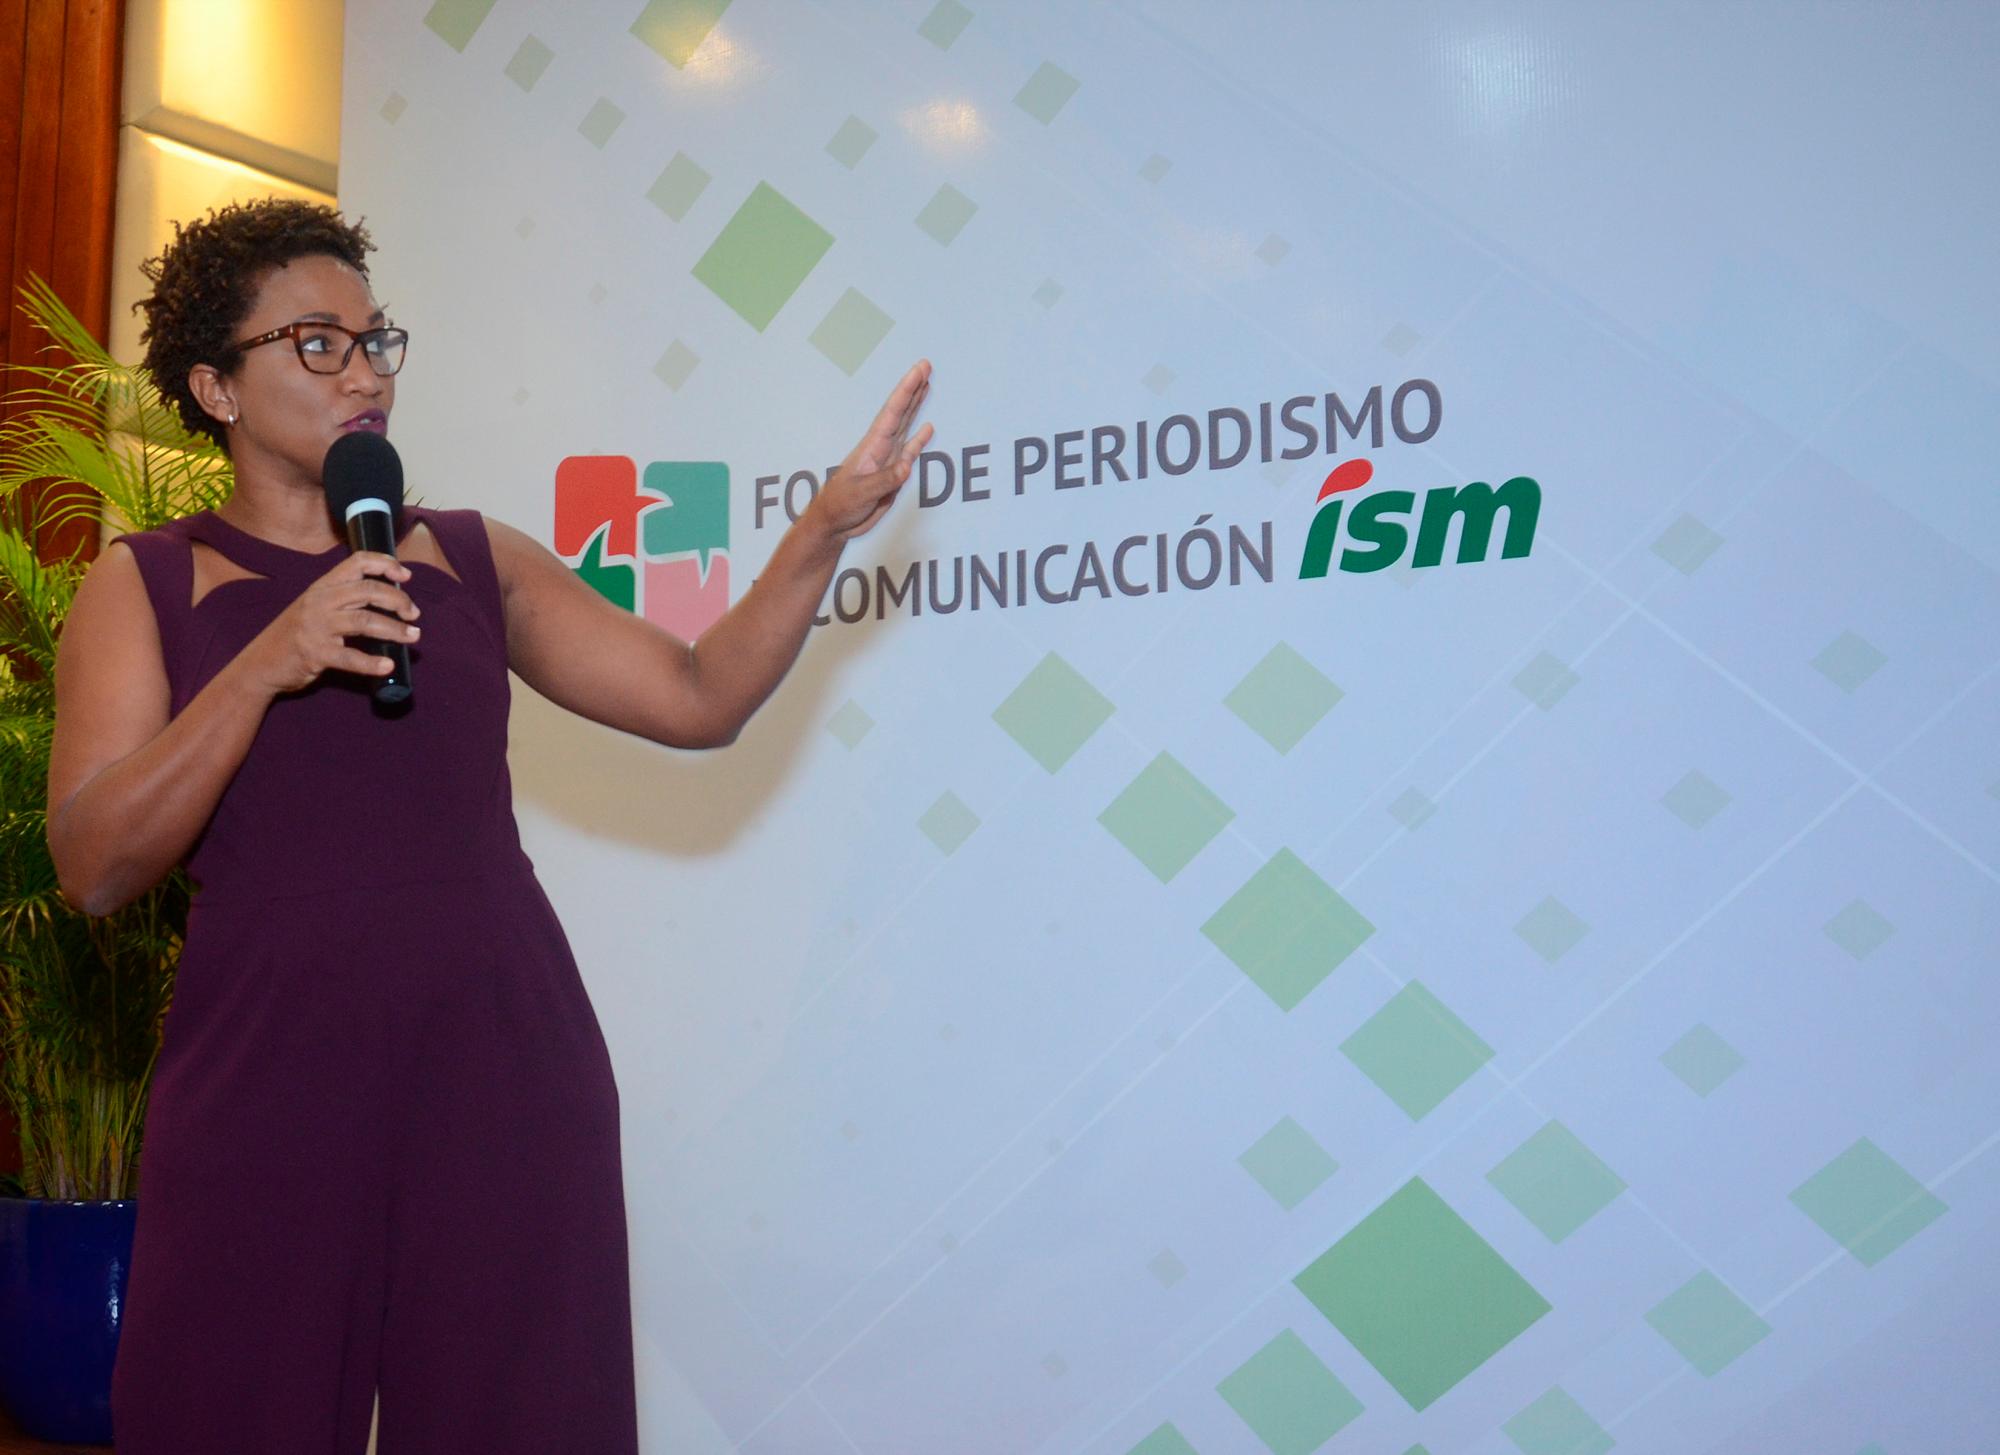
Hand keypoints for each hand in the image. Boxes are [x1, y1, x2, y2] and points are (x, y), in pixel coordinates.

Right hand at [243, 552, 421, 694]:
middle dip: (397, 600)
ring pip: (364, 621)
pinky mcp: (315, 653)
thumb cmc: (295, 634)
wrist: (260, 662)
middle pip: (367, 590)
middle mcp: (320, 601)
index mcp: (322, 586)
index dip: (384, 564)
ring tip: (413, 636)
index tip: (406, 576)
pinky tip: (387, 665)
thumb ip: (343, 599)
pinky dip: (371, 663)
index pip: (356, 562)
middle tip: (414, 614)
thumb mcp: (315, 607)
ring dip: (395, 629)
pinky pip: (350, 658)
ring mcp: (317, 627)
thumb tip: (387, 598)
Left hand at [815, 359, 934, 540]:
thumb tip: (907, 465)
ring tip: (928, 386)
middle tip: (926, 366)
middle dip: (913, 389)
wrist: (834, 523)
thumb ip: (885, 480)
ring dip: (916, 407)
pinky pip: (909, 451)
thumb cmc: (840, 505)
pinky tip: (928, 428)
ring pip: (905, 426)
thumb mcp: (861, 493)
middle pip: (900, 412)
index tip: (920, 370)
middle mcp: (881, 447)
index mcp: (872, 447)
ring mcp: (887, 459)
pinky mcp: (893, 474)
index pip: (892, 412)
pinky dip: (919, 440)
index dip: (907, 390)